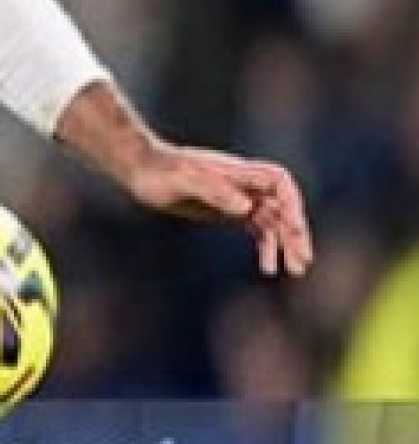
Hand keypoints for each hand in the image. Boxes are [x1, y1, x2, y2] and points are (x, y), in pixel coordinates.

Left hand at [124, 145, 313, 278]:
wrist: (142, 171)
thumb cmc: (161, 172)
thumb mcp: (185, 181)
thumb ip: (215, 191)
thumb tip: (246, 208)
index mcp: (240, 172)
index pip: (280, 184)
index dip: (291, 205)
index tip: (293, 229)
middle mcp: (245, 184)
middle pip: (282, 208)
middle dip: (295, 234)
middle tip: (302, 262)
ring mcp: (239, 198)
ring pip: (273, 223)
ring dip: (286, 245)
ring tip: (294, 272)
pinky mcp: (229, 211)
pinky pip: (257, 230)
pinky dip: (266, 248)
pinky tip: (267, 268)